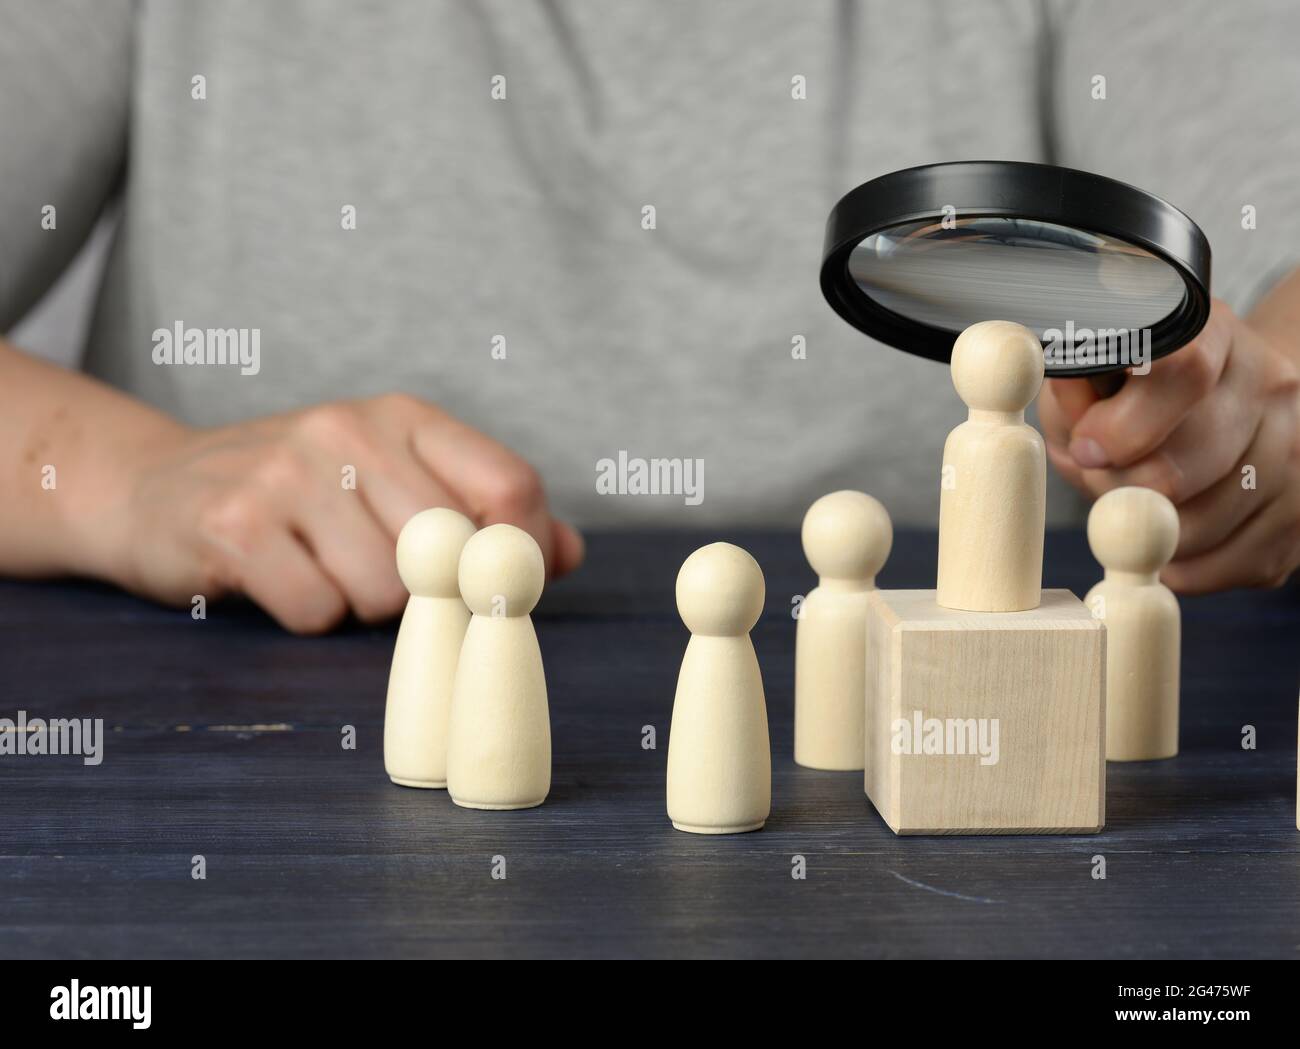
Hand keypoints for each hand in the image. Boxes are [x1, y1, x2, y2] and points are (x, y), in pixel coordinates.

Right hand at [98, 394, 583, 632]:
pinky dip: (310, 617)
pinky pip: (319, 610)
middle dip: (432, 591)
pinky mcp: (236, 524)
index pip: (510, 484)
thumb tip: (568, 552)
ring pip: (387, 591)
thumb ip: (482, 514)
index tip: (509, 587)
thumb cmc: (299, 497)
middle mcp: (350, 431)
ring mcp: (289, 472)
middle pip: (451, 550)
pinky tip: (282, 581)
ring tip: (324, 570)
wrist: (155, 489)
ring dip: (364, 607)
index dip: (526, 551)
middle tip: (389, 581)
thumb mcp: (394, 483)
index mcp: (404, 418)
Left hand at [1040, 298, 1299, 593]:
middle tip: (1104, 482)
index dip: (1127, 423)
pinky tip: (1169, 532)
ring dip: (1149, 530)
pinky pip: (1221, 565)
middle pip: (1191, 461)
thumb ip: (1074, 402)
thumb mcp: (1092, 383)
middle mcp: (1270, 387)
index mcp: (1214, 338)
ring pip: (1203, 523)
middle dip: (1126, 488)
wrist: (1228, 411)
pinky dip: (1178, 562)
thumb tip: (1083, 440)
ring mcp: (1296, 451)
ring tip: (1137, 503)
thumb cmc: (1138, 398)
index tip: (1088, 449)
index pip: (1184, 371)